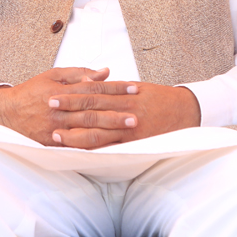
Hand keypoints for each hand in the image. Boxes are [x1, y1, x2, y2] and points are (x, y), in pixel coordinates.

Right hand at [0, 67, 123, 145]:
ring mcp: (56, 129)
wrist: (6, 112)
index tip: (133, 88)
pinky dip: (93, 147)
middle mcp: (60, 110)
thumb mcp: (53, 75)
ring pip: (87, 130)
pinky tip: (109, 147)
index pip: (94, 88)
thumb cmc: (32, 91)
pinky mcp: (52, 144)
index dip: (115, 88)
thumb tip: (105, 72)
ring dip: (110, 130)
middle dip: (116, 113)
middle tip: (137, 114)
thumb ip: (79, 73)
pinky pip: (76, 146)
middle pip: (93, 111)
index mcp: (62, 91)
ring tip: (129, 130)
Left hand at [48, 81, 200, 148]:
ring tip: (57, 136)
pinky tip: (80, 154)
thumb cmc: (161, 99)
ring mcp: (130, 130)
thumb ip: (116, 88)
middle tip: (49, 109)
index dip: (72, 93)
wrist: (187, 111)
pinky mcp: (136, 145)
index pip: (93, 92)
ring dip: (76, 135)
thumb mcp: (139, 88)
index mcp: (125, 94)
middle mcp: (126, 110)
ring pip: (99, 133)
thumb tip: (95, 83)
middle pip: (92, 110)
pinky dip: (94, 152)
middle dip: (69, 110)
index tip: (55, 93)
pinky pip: (112, 149)